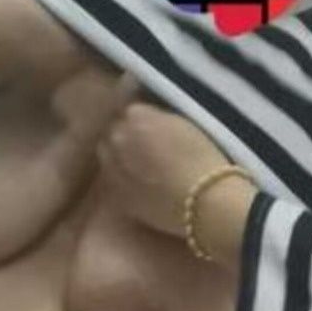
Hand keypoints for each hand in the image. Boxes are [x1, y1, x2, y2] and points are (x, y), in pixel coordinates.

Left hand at [96, 101, 228, 236]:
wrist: (204, 201)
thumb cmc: (204, 158)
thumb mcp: (184, 123)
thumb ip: (159, 117)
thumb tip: (150, 120)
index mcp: (136, 115)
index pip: (131, 110)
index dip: (143, 120)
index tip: (153, 127)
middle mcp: (118, 138)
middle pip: (115, 130)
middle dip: (127, 135)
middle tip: (145, 146)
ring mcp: (112, 168)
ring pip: (107, 155)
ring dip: (119, 156)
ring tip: (139, 165)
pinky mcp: (116, 195)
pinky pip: (112, 180)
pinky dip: (121, 178)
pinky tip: (139, 184)